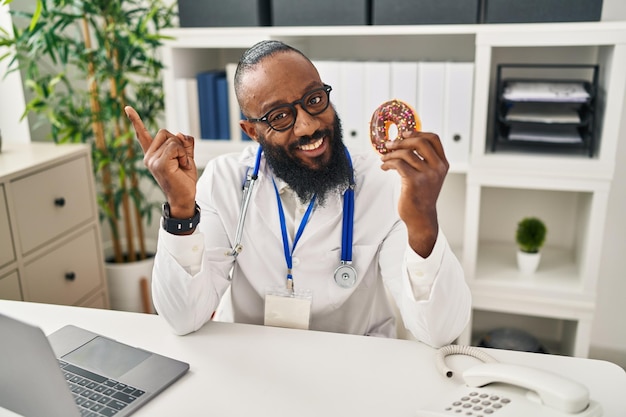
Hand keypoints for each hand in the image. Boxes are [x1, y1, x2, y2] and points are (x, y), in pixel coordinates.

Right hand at [125, 106, 197, 217]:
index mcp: (152, 154)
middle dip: (179, 143)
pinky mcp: (158, 164)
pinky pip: (175, 147)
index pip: (142, 135)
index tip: (127, 107)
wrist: (184, 198)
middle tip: (181, 160)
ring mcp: (152, 160)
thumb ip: (184, 143)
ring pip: (173, 140)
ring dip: (183, 151)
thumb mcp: (186, 157)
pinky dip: (183, 155)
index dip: (135, 121)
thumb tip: (179, 133)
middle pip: (165, 132)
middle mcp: (148, 157)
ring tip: (181, 165)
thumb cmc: (184, 179)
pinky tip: (182, 166)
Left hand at [380, 130, 448, 256]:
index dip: (418, 132)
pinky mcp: (414, 182)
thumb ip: (423, 160)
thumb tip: (403, 142)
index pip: (434, 139)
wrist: (421, 218)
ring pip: (406, 153)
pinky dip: (388, 163)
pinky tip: (384, 167)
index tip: (404, 133)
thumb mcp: (428, 176)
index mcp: (442, 164)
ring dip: (391, 154)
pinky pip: (398, 164)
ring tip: (383, 159)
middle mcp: (437, 168)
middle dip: (401, 141)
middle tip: (389, 145)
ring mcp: (427, 175)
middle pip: (420, 141)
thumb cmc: (421, 196)